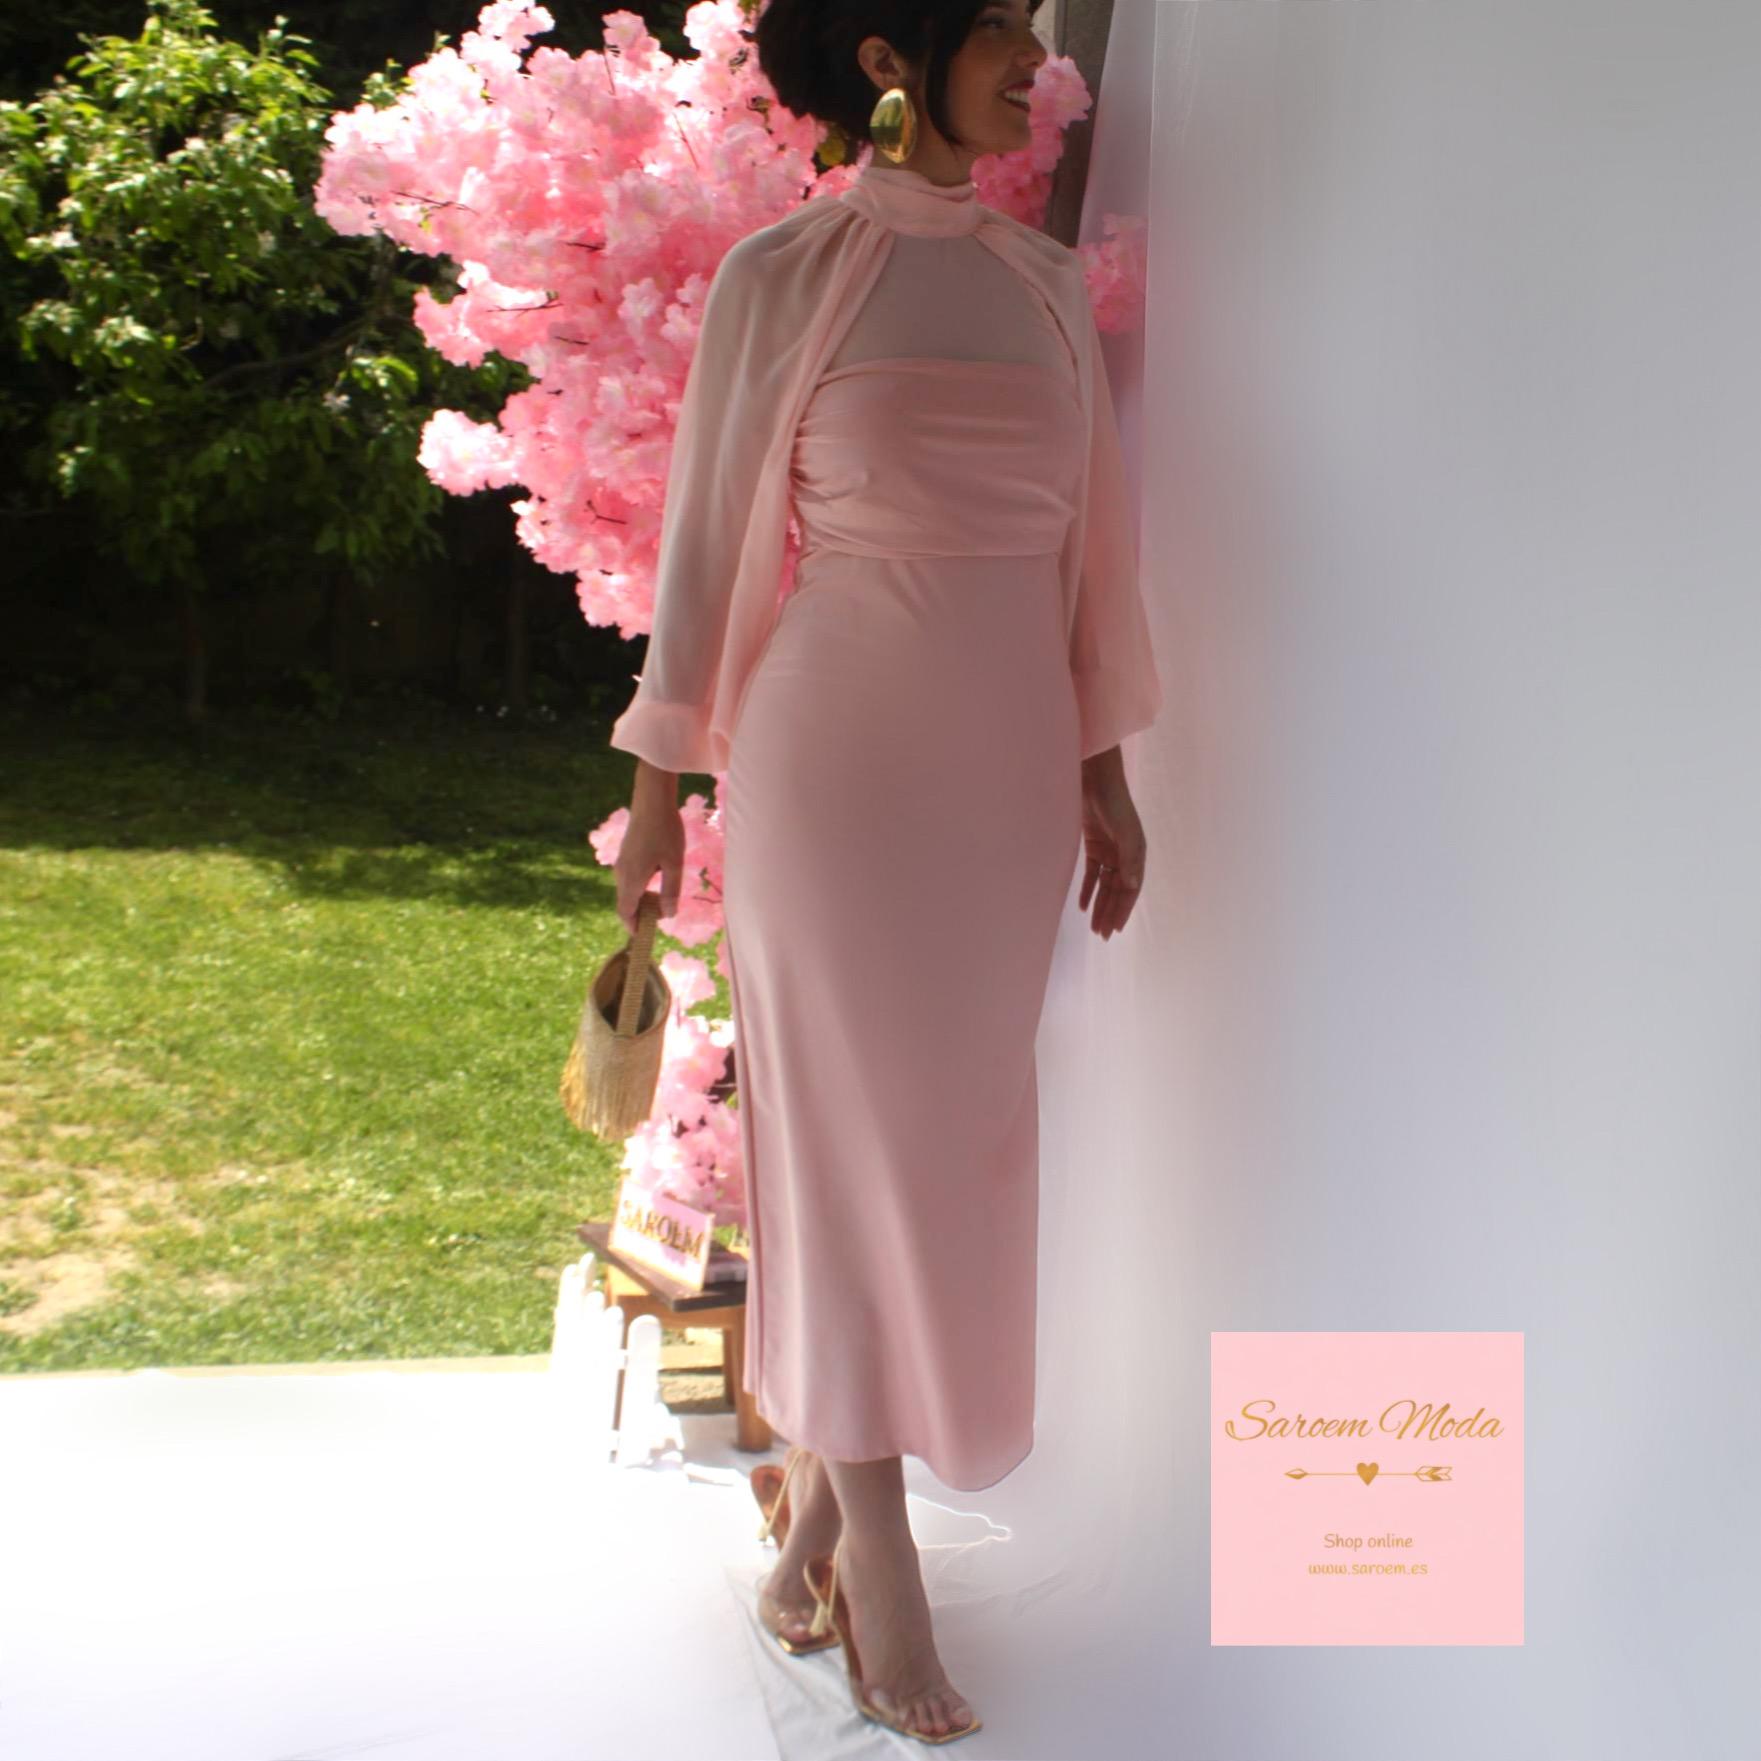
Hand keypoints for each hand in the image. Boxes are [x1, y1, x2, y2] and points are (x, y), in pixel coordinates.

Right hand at [613, 763, 684, 934]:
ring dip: (642, 899)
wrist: (652, 799)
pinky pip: (630, 878)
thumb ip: (671, 891)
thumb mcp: (674, 864)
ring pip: (628, 890)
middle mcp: (621, 873)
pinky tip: (658, 880)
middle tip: (662, 917)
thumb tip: (668, 915)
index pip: (625, 912)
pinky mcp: (626, 853)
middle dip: (641, 914)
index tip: (645, 935)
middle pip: (626, 903)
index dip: (633, 926)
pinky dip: (640, 887)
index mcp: (631, 879)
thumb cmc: (666, 831)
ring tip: (663, 900)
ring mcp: (621, 862)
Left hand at [1076, 749, 1146, 940]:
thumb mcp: (1125, 831)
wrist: (1095, 779)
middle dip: (1110, 912)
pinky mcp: (1094, 844)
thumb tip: (1132, 885)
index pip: (1130, 889)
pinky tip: (1083, 906)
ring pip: (1105, 885)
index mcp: (1137, 854)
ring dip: (1100, 905)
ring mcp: (1109, 850)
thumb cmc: (1114, 802)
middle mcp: (1125, 855)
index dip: (1123, 910)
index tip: (1113, 929)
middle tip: (1101, 935)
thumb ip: (1129, 858)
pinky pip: (1093, 873)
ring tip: (1093, 926)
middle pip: (1117, 891)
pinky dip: (1088, 889)